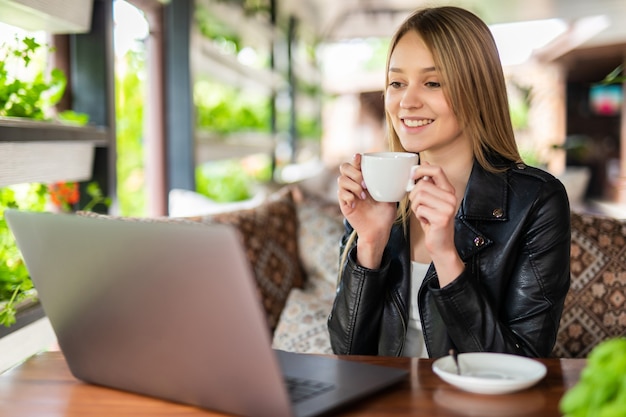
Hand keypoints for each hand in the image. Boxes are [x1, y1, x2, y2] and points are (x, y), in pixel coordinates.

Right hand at [337, 154, 396, 267]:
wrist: (379, 231)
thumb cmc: (385, 214)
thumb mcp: (391, 196)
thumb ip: (392, 184)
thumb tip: (403, 172)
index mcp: (364, 179)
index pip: (356, 164)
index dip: (356, 159)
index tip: (359, 157)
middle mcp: (354, 184)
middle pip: (344, 168)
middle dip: (354, 173)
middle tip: (365, 184)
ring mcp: (348, 194)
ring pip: (341, 180)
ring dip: (353, 186)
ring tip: (363, 196)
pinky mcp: (344, 204)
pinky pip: (340, 194)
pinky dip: (349, 196)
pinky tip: (356, 204)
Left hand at [408, 163, 463, 284]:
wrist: (441, 244)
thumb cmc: (433, 222)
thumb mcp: (431, 200)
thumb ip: (429, 183)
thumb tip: (425, 163)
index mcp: (449, 191)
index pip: (437, 170)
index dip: (422, 170)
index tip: (413, 177)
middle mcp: (451, 197)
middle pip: (423, 185)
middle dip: (414, 196)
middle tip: (419, 206)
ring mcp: (448, 208)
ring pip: (419, 196)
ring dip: (415, 206)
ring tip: (423, 214)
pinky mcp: (442, 218)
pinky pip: (420, 209)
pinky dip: (418, 216)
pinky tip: (426, 221)